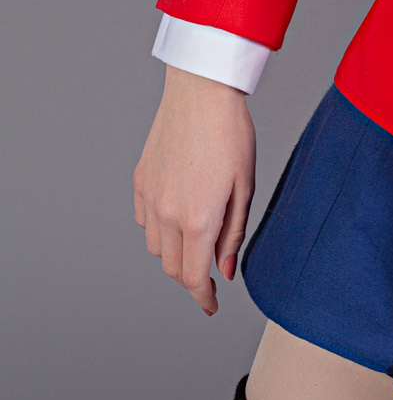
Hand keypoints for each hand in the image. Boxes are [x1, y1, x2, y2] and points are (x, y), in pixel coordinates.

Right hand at [133, 66, 256, 316]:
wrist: (201, 93)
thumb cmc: (231, 134)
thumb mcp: (245, 188)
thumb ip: (233, 234)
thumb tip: (224, 270)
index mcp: (198, 219)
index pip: (193, 277)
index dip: (203, 298)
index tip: (211, 305)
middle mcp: (168, 214)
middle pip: (172, 268)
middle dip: (191, 278)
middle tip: (210, 273)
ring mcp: (150, 197)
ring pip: (156, 247)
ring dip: (175, 253)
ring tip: (197, 238)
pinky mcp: (140, 181)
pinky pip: (144, 221)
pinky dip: (158, 229)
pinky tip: (177, 215)